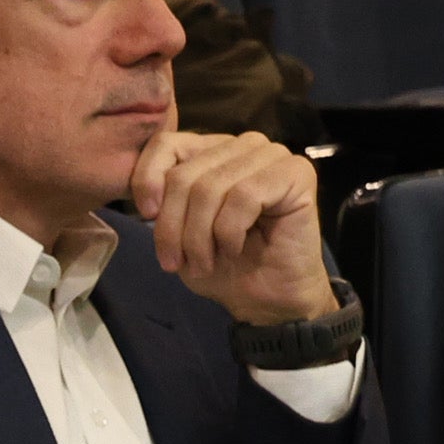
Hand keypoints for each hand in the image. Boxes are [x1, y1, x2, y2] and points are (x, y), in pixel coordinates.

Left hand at [129, 127, 332, 325]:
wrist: (268, 299)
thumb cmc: (224, 265)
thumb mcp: (179, 230)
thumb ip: (162, 199)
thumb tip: (146, 193)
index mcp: (213, 151)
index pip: (166, 144)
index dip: (147, 180)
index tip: (148, 216)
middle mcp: (243, 146)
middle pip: (184, 174)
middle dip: (173, 227)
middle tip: (177, 262)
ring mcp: (273, 155)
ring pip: (211, 187)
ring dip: (199, 236)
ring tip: (205, 263)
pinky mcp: (296, 173)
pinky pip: (244, 196)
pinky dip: (230, 232)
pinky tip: (235, 249)